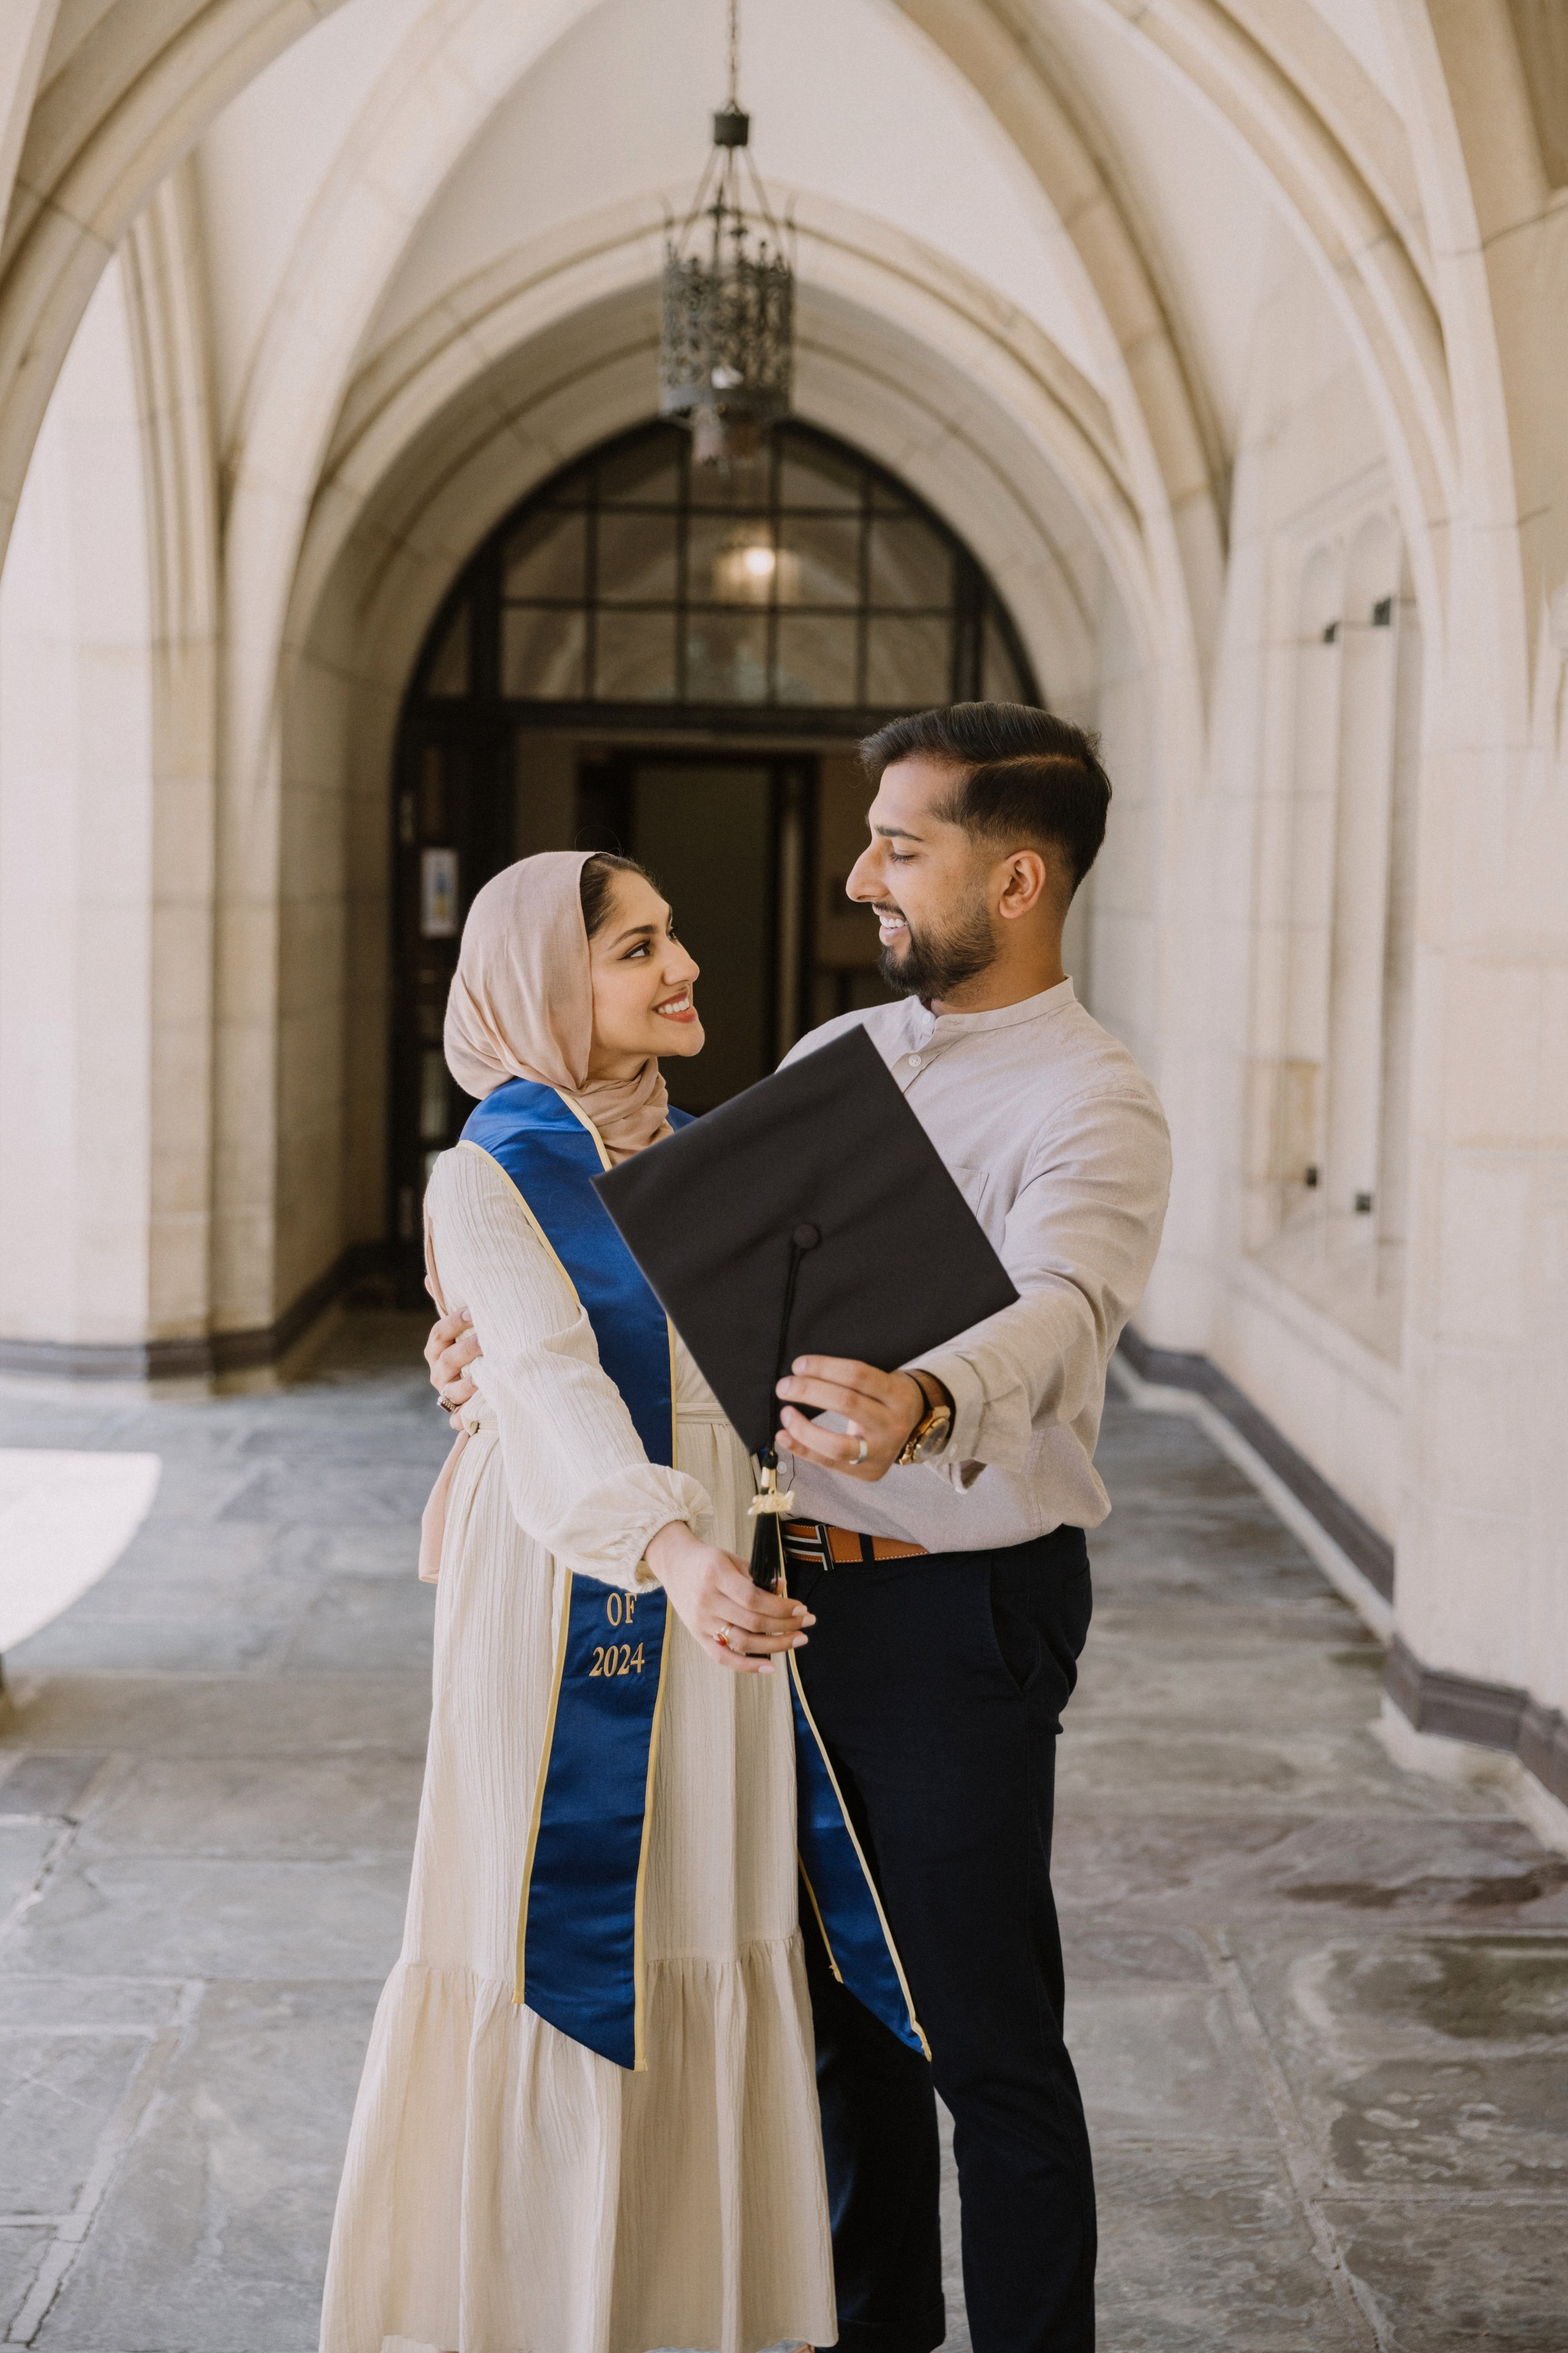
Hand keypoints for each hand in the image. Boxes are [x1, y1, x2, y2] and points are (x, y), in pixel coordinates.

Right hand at [425, 1294, 481, 1423]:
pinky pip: (460, 1420)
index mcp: (436, 1351)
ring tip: (487, 1375)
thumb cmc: (471, 1352)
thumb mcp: (460, 1331)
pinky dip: (470, 1416)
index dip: (454, 1323)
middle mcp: (439, 1374)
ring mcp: (447, 1397)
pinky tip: (486, 1407)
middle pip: (447, 1361)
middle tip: (487, 1340)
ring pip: (452, 1392)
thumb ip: (447, 1306)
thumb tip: (429, 1276)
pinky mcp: (459, 1417)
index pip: (439, 1334)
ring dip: (470, 1384)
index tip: (473, 1311)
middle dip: (467, 1350)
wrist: (479, 1391)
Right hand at [645, 1521, 814, 1675]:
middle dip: (786, 1625)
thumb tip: (783, 1591)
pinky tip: (770, 1666)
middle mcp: (707, 1601)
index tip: (802, 1608)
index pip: (754, 1598)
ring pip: (742, 1642)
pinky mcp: (698, 1636)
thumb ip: (757, 1576)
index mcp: (716, 1576)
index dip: (781, 1607)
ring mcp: (701, 1622)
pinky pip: (723, 1657)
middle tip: (808, 1623)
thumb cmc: (708, 1561)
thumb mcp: (732, 1559)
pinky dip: (747, 1666)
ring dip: (775, 1645)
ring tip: (797, 1640)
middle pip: (752, 1622)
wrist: (675, 1565)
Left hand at [774, 1359, 935, 1481]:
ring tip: (785, 1414)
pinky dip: (802, 1449)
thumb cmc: (886, 1397)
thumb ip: (853, 1378)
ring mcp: (881, 1452)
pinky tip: (783, 1437)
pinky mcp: (868, 1472)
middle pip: (846, 1404)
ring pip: (837, 1445)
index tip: (798, 1365)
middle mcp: (893, 1424)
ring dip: (803, 1429)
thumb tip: (802, 1372)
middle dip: (809, 1392)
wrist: (914, 1427)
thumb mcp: (883, 1380)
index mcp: (897, 1393)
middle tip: (784, 1386)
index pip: (857, 1375)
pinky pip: (829, 1463)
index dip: (824, 1368)